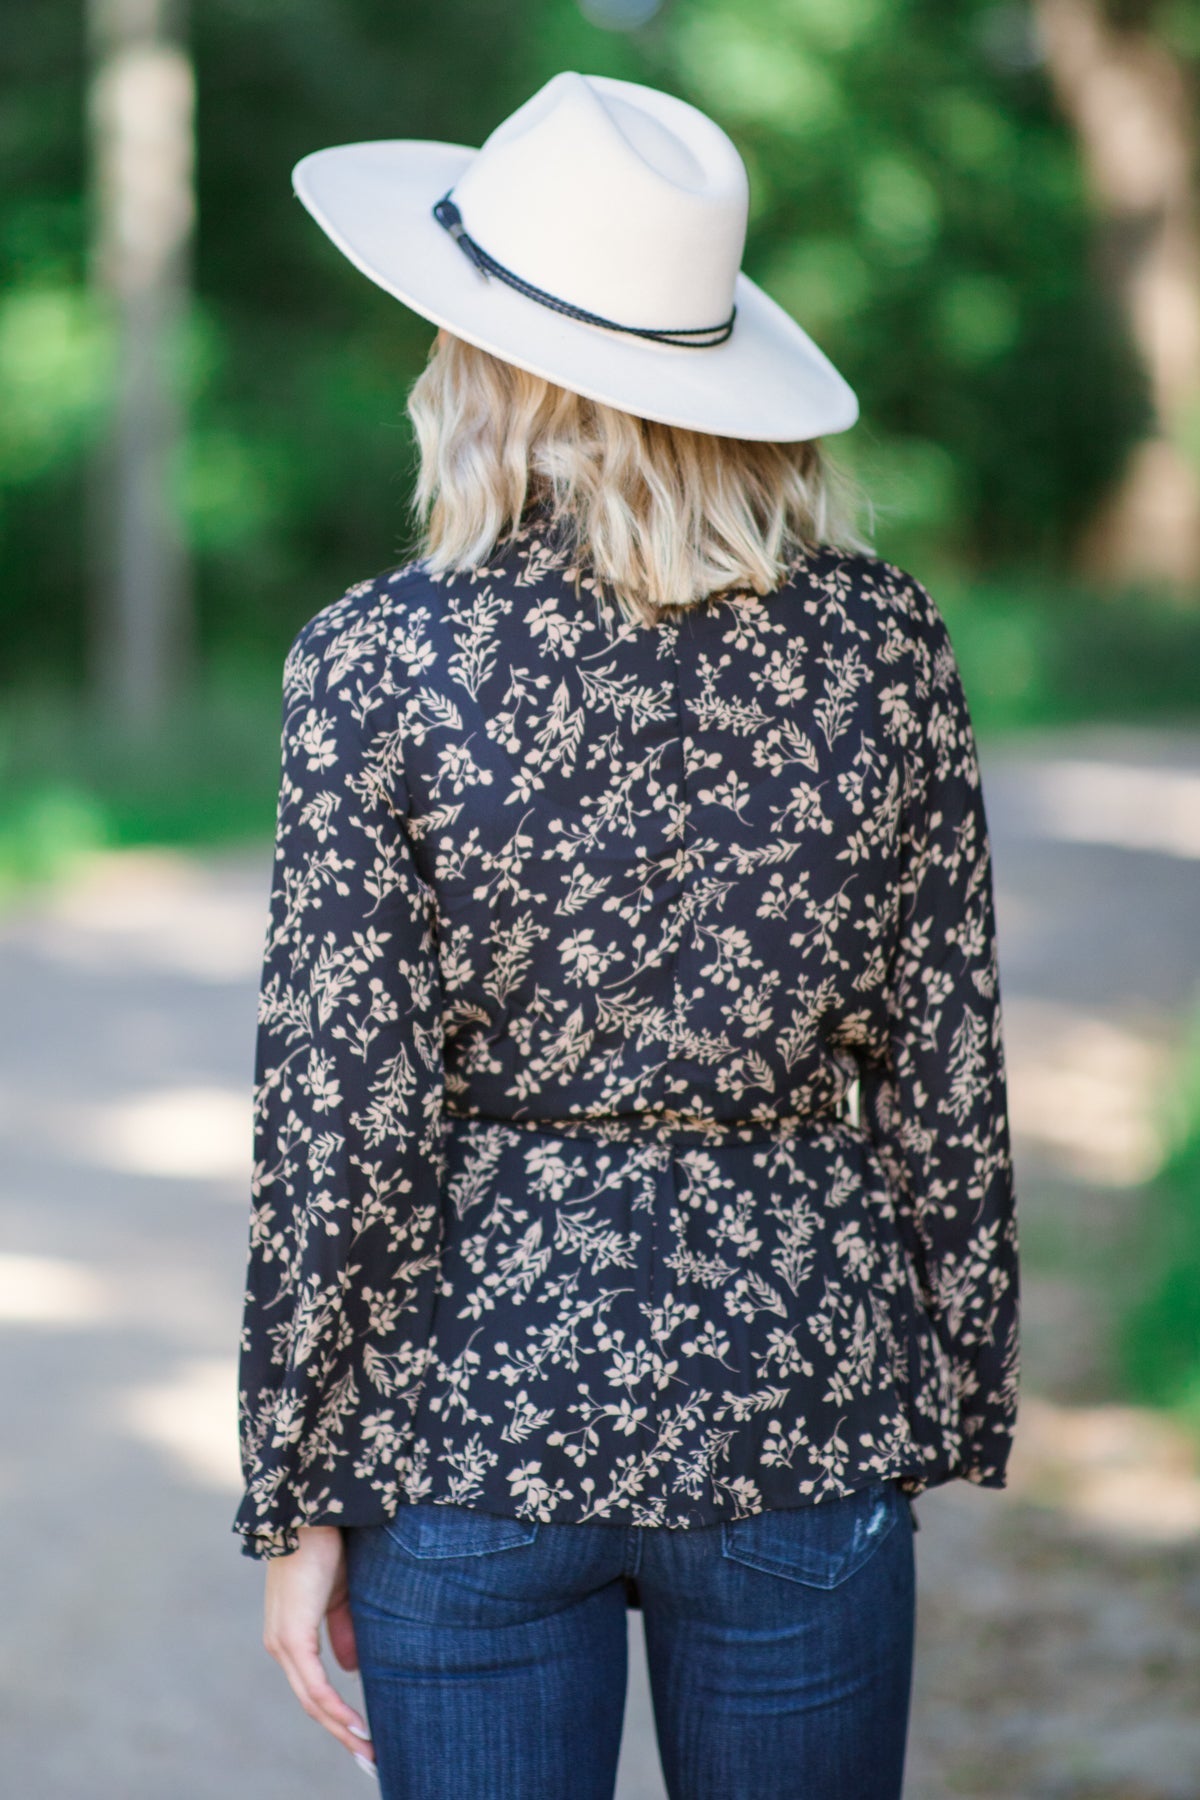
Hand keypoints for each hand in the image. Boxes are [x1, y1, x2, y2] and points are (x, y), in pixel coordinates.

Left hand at [263, 1524, 375, 1771]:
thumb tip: (352, 1669)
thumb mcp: (341, 1594)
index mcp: (290, 1634)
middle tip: (368, 1759)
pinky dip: (334, 1707)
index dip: (337, 1715)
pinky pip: (313, 1684)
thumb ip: (345, 1630)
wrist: (312, 1513)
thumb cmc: (327, 1545)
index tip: (363, 1736)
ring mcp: (283, 1642)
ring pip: (311, 1700)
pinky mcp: (292, 1635)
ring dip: (340, 1728)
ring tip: (366, 1751)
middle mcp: (281, 1644)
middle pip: (310, 1703)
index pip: (313, 1687)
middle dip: (341, 1733)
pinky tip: (354, 1725)